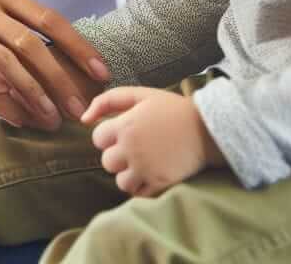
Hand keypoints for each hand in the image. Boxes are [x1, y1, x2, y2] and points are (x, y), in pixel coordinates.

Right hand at [0, 42, 103, 128]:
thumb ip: (23, 33)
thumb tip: (79, 63)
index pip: (45, 17)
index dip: (76, 45)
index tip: (101, 73)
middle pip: (26, 41)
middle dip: (58, 77)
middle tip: (78, 108)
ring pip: (2, 61)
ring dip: (31, 92)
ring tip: (50, 117)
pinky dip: (0, 99)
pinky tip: (17, 115)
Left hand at [81, 87, 223, 197]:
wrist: (207, 129)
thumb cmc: (170, 109)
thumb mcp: (138, 95)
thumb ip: (106, 101)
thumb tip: (83, 119)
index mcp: (124, 126)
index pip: (97, 138)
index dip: (108, 135)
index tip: (123, 132)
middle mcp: (131, 149)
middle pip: (106, 162)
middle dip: (117, 155)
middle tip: (134, 148)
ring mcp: (146, 169)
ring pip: (120, 181)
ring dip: (128, 174)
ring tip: (143, 163)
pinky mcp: (161, 184)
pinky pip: (138, 195)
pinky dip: (142, 187)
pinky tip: (151, 174)